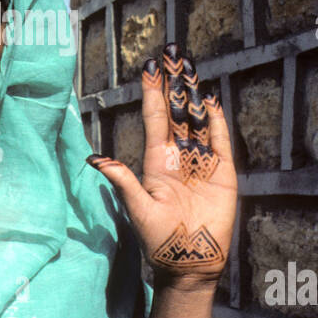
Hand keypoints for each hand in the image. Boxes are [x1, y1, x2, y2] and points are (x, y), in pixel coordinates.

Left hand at [86, 43, 237, 288]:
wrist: (190, 262)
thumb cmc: (159, 239)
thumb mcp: (138, 209)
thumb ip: (122, 182)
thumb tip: (95, 160)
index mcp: (155, 162)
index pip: (153, 119)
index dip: (152, 93)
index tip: (150, 67)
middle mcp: (177, 157)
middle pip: (176, 113)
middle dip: (174, 85)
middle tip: (173, 55)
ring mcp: (200, 163)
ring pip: (197, 122)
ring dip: (194, 96)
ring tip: (190, 69)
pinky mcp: (222, 173)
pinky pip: (220, 142)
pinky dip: (217, 122)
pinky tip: (213, 101)